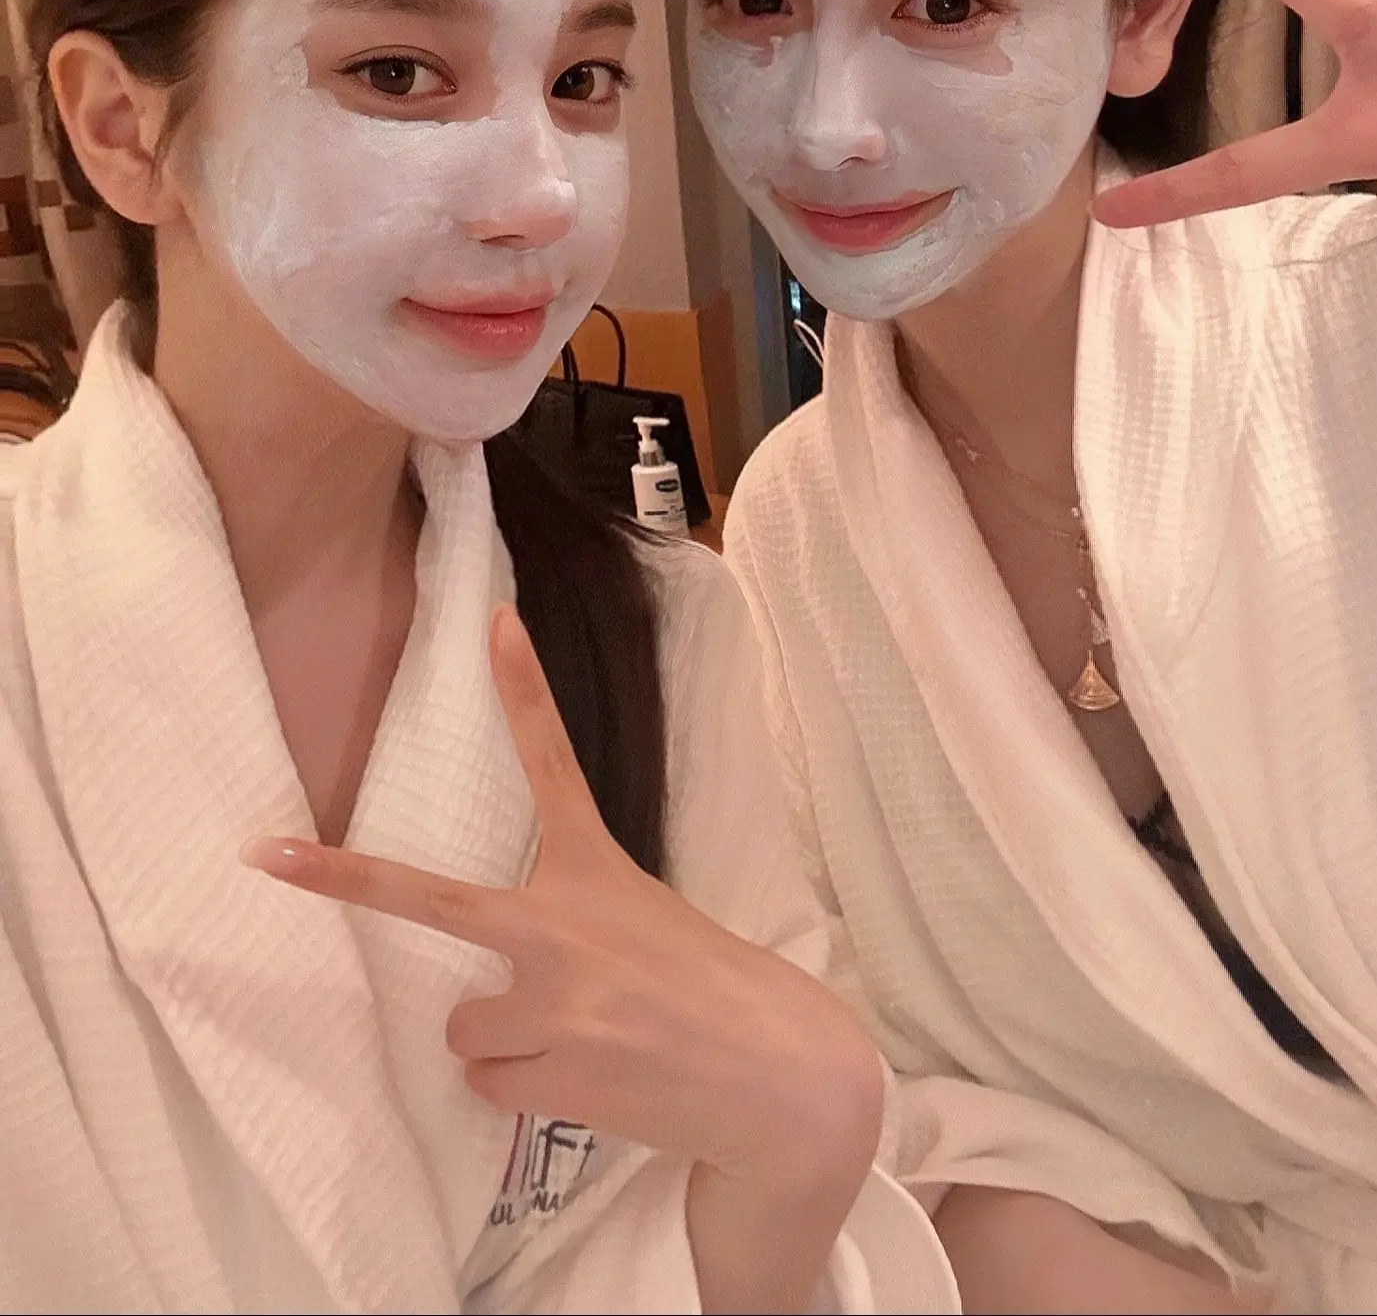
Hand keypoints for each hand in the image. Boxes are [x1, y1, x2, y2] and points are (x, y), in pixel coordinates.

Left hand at [242, 606, 883, 1189]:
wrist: (775, 1078)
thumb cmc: (708, 991)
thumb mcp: (646, 922)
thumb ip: (572, 928)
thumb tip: (488, 994)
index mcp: (598, 871)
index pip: (555, 764)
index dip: (525, 690)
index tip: (497, 622)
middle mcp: (565, 927)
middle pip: (435, 901)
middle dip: (344, 880)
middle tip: (266, 856)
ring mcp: (556, 1004)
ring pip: (464, 1028)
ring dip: (506, 1041)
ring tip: (584, 1041)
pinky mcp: (553, 1073)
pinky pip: (488, 1083)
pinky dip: (524, 1087)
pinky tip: (588, 1079)